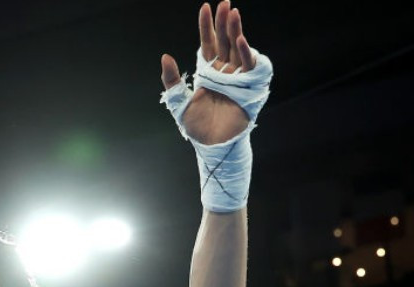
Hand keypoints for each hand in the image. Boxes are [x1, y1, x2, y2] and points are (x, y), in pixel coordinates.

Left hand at [161, 1, 256, 144]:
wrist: (211, 146)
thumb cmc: (196, 127)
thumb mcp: (178, 102)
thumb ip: (171, 79)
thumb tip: (165, 55)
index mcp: (208, 72)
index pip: (208, 43)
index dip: (207, 26)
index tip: (205, 7)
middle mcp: (224, 72)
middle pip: (225, 41)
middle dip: (225, 22)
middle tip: (225, 3)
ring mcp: (237, 78)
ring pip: (237, 49)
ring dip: (236, 31)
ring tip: (233, 13)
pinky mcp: (248, 88)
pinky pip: (248, 66)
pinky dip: (245, 53)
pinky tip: (239, 40)